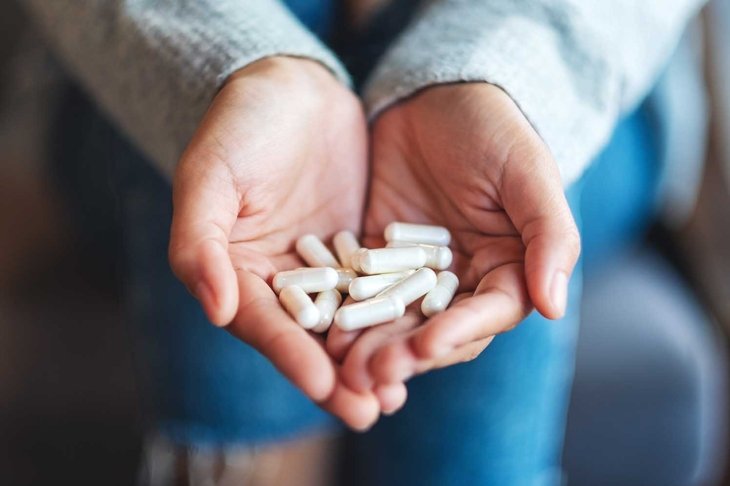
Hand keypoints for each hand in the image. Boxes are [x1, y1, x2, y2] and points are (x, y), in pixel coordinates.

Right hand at [169, 57, 383, 428]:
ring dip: (372, 357)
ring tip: (399, 394)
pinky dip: (397, 313)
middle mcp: (280, 280)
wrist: (290, 88)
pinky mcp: (359, 249)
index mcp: (237, 272)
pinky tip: (423, 336)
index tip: (324, 385)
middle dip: (339, 376)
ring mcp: (323, 267)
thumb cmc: (238, 126)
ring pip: (348, 320)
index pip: (264, 324)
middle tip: (371, 410)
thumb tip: (216, 310)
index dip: (291, 357)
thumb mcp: (209, 177)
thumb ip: (200, 244)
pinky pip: (380, 285)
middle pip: (308, 338)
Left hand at [330, 83, 580, 396]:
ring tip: (342, 365)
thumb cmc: (493, 127)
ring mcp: (413, 274)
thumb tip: (554, 306)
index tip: (428, 347)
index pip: (487, 314)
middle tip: (373, 374)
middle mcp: (461, 282)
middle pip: (435, 329)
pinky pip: (358, 291)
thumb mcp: (527, 172)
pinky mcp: (373, 260)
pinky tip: (322, 332)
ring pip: (394, 321)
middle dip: (406, 354)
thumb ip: (548, 235)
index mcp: (507, 269)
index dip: (460, 333)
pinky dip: (344, 312)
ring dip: (371, 347)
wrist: (435, 95)